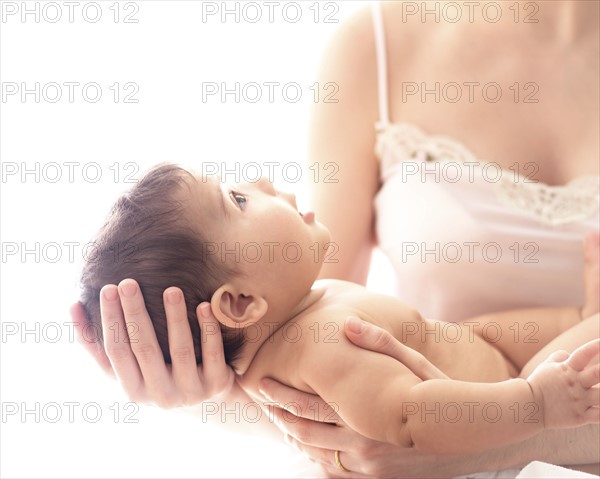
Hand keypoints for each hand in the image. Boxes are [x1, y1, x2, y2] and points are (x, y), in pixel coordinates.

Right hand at [69, 279, 234, 406]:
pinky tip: (203, 305)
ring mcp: (190, 391)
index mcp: (132, 391)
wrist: (207, 405)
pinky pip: (213, 353)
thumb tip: (73, 306)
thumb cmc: (157, 377)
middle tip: (128, 282)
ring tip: (171, 289)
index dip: (110, 321)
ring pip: (180, 350)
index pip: (116, 352)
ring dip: (175, 317)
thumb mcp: (128, 370)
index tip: (107, 288)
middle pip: (145, 349)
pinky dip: (208, 329)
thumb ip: (98, 345)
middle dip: (135, 313)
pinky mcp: (216, 384)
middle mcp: (160, 395)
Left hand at [259, 317, 450, 477]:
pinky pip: (338, 475)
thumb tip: (347, 323)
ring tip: (280, 422)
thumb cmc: (443, 392)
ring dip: (296, 439)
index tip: (261, 384)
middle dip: (280, 416)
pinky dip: (319, 460)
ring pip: (318, 457)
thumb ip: (379, 343)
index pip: (308, 406)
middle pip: (306, 433)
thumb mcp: (414, 363)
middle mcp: (363, 445)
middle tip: (263, 401)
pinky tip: (311, 446)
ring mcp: (372, 468)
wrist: (477, 435)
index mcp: (364, 414)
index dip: (280, 396)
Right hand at [527, 339, 599, 428]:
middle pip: (598, 373)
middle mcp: (575, 383)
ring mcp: (579, 400)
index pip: (583, 354)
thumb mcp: (546, 365)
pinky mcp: (580, 416)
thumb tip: (571, 354)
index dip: (596, 346)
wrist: (528, 406)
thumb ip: (559, 356)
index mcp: (567, 369)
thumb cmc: (538, 383)